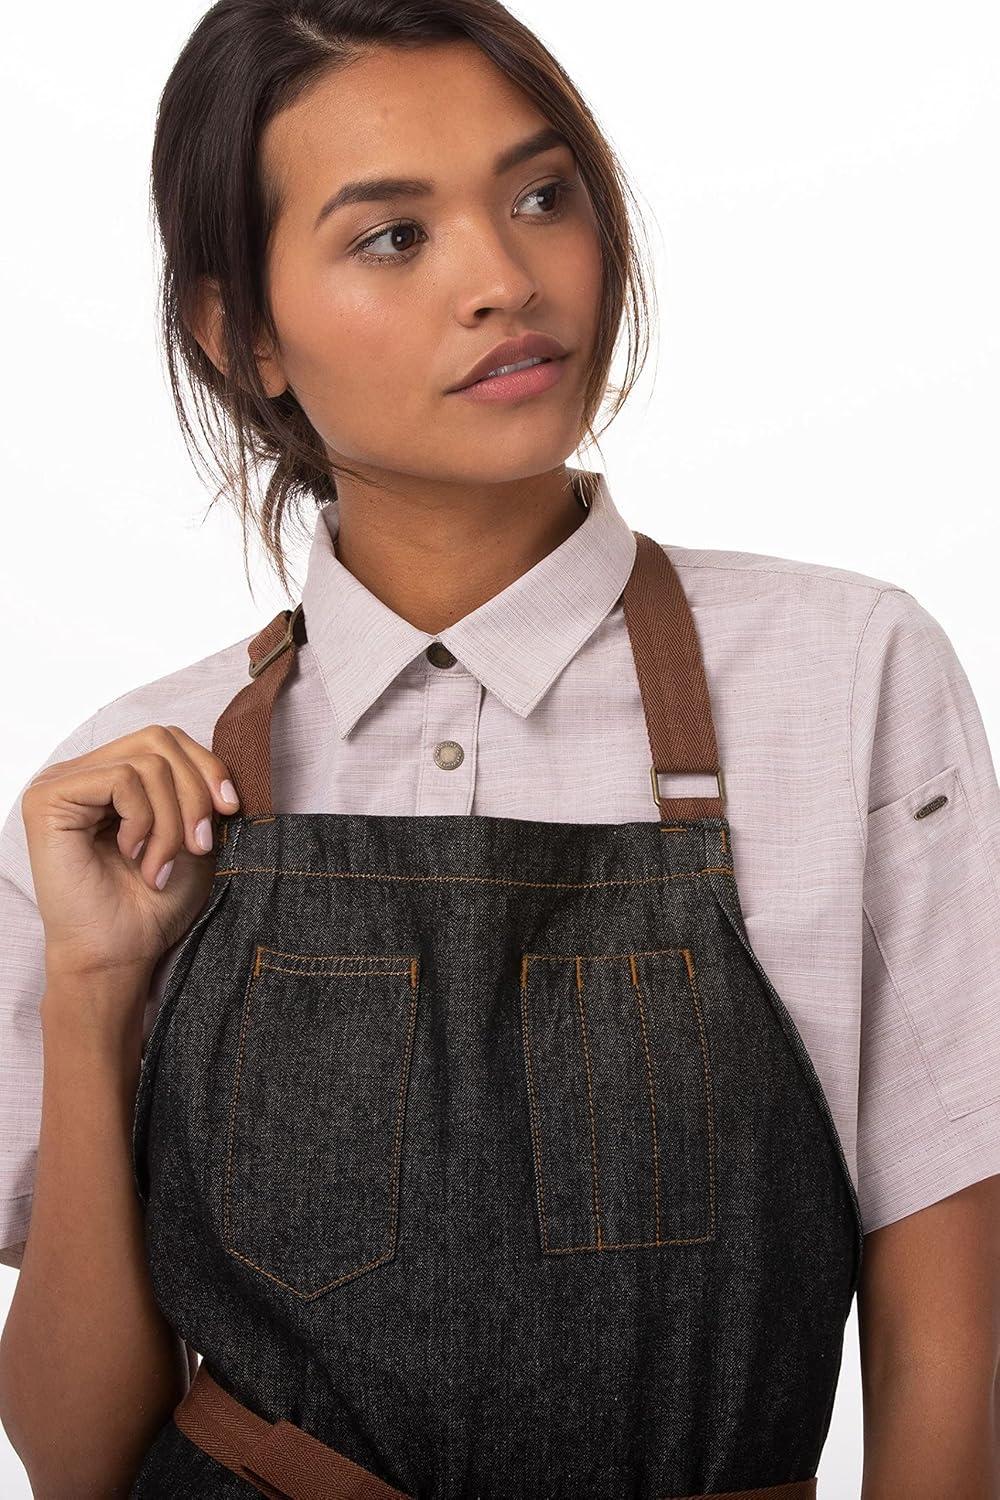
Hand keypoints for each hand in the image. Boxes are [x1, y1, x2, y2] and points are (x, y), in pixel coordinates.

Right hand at [22, 724, 239, 1000]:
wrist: (121, 953)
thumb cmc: (152, 905)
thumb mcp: (192, 836)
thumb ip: (198, 791)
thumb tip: (221, 759)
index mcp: (112, 777)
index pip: (166, 738)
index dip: (207, 767)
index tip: (230, 810)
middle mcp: (83, 774)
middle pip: (160, 739)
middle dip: (195, 792)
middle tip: (199, 846)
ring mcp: (62, 783)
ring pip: (147, 762)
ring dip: (171, 820)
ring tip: (160, 865)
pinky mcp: (48, 799)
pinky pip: (121, 779)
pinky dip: (143, 821)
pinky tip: (133, 856)